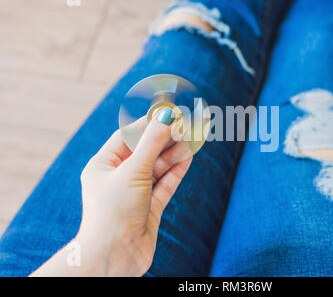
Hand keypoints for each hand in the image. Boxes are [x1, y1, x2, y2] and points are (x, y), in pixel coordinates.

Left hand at [32, 108, 191, 276]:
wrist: (115, 257)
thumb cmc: (114, 212)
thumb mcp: (133, 171)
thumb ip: (152, 142)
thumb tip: (166, 115)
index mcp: (103, 166)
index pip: (127, 136)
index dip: (148, 124)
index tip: (168, 113)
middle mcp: (118, 178)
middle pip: (145, 151)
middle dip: (164, 139)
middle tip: (185, 125)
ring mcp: (135, 193)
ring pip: (157, 168)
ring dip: (173, 154)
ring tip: (190, 140)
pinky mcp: (149, 208)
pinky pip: (165, 185)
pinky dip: (176, 172)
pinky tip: (188, 158)